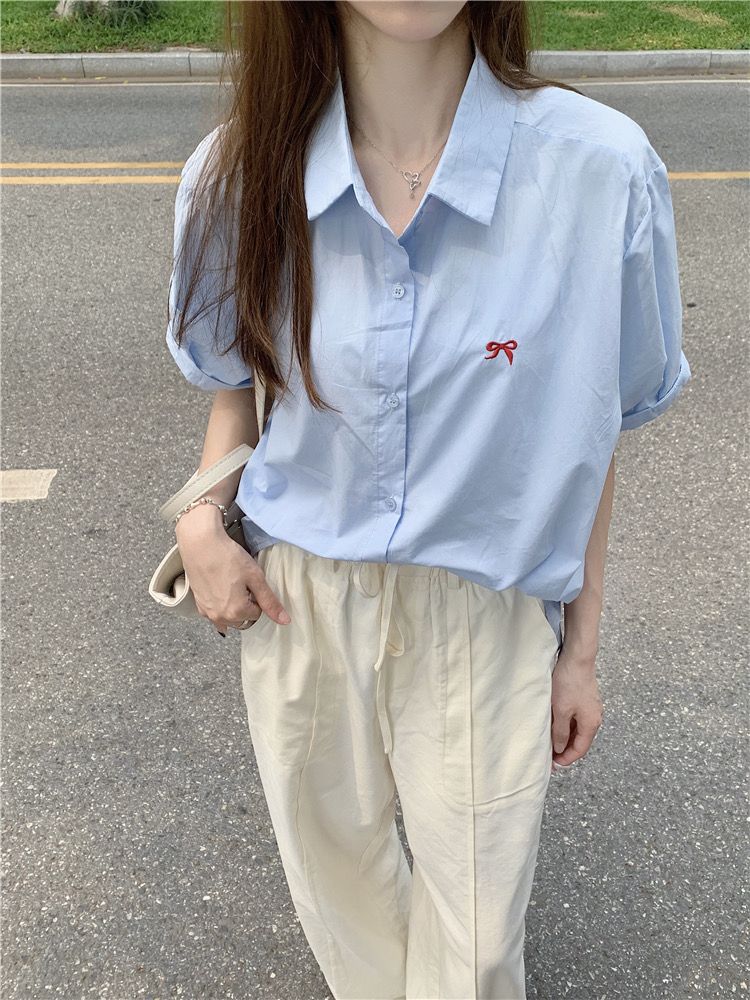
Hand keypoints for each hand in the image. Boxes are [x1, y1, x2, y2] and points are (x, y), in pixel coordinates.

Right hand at [176, 511, 290, 633]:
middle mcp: (219, 617)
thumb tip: (284, 620)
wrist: (200, 543)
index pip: (257, 613)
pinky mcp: (198, 604)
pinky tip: (219, 586)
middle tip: (241, 583)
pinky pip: (215, 612)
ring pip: (228, 617)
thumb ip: (270, 601)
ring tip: (230, 583)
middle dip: (245, 604)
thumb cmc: (228, 557)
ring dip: (233, 606)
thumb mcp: (255, 577)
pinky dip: (220, 604)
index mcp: (236, 612)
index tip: (251, 583)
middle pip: (242, 619)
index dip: (257, 597)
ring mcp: (207, 611)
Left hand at [550, 645, 603, 766]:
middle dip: (565, 750)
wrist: (577, 658)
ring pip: (578, 730)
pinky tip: (555, 725)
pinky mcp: (586, 699)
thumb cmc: (569, 682)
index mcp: (591, 724)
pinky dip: (567, 726)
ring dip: (565, 737)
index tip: (553, 764)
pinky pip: (577, 719)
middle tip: (550, 756)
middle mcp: (594, 718)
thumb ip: (560, 732)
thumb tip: (559, 748)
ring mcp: (591, 708)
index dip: (566, 759)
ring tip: (550, 742)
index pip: (580, 750)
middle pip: (580, 741)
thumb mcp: (561, 710)